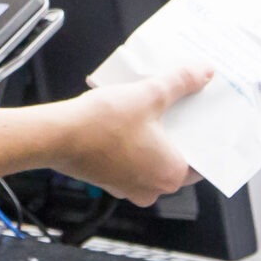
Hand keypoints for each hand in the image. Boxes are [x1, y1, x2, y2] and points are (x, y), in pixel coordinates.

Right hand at [52, 65, 209, 204]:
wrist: (57, 136)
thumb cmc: (102, 123)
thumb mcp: (149, 94)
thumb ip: (181, 82)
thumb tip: (204, 72)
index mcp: (171, 174)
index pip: (202, 162)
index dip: (204, 138)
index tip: (204, 121)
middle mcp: (152, 188)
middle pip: (176, 159)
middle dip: (177, 134)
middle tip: (178, 109)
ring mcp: (129, 188)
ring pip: (151, 161)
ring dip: (152, 140)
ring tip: (149, 111)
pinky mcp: (109, 181)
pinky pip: (130, 163)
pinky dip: (132, 146)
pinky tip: (125, 122)